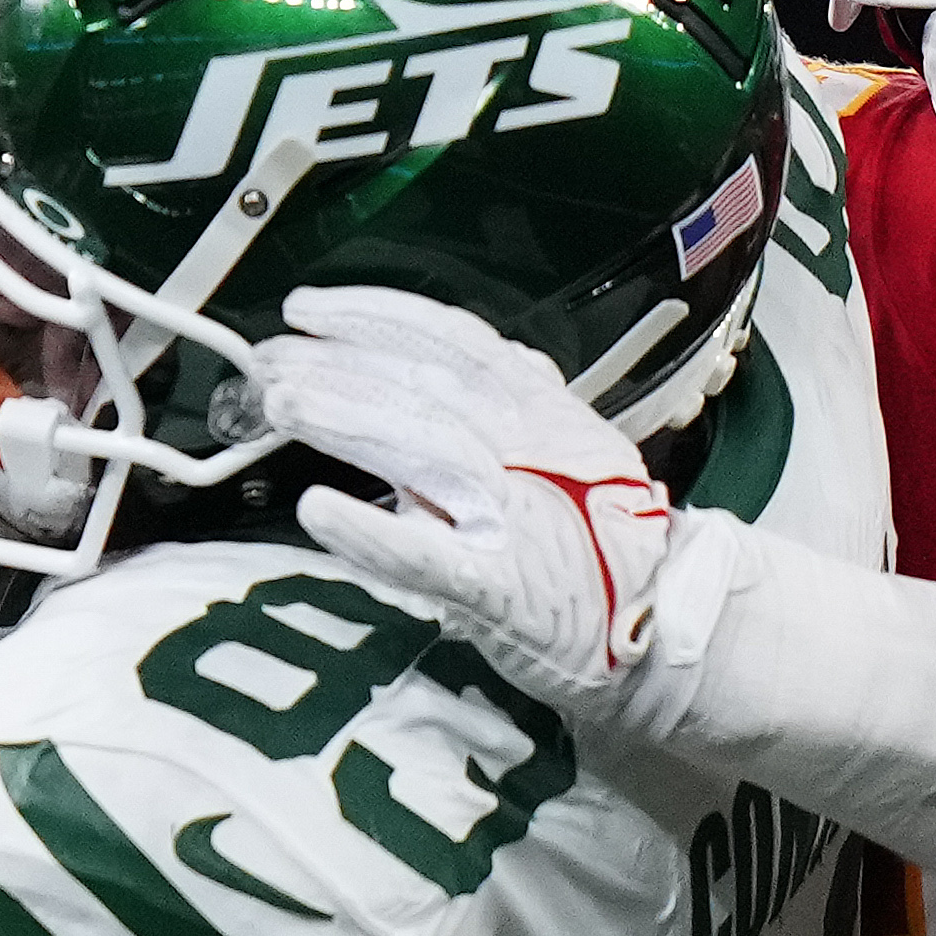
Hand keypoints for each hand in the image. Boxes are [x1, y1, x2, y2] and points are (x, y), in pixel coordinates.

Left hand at [256, 285, 676, 709]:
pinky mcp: (504, 591)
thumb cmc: (602, 545)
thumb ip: (490, 417)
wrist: (670, 626)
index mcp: (543, 411)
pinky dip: (374, 531)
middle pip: (427, 387)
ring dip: (347, 421)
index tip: (309, 309)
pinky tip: (319, 512)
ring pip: (427, 450)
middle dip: (337, 366)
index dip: (376, 315)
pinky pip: (431, 557)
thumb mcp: (560, 455)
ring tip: (281, 407)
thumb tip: (402, 384)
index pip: (454, 340)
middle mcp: (534, 450)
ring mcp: (520, 517)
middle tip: (266, 363)